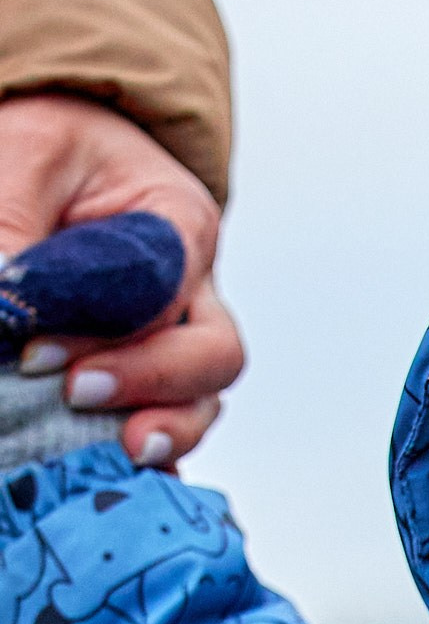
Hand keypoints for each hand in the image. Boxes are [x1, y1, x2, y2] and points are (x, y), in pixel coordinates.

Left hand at [0, 94, 241, 465]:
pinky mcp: (143, 380)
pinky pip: (160, 427)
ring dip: (160, 430)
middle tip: (74, 393)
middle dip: (151, 383)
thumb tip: (5, 317)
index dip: (117, 331)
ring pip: (200, 403)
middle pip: (212, 356)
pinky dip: (144, 460)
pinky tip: (112, 480)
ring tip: (112, 451)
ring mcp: (174, 340)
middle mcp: (191, 288)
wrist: (35, 149)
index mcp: (176, 221)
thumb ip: (15, 235)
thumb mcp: (17, 160)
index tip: (39, 356)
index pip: (172, 287)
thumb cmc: (35, 143)